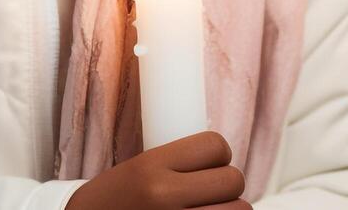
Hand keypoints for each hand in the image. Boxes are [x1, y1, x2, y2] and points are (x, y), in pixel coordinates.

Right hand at [65, 132, 248, 209]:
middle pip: (232, 180)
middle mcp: (163, 196)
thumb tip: (225, 162)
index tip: (208, 166)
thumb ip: (178, 165)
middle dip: (227, 187)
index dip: (218, 156)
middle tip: (210, 193)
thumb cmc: (115, 202)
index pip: (216, 146)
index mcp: (151, 167)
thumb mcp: (138, 169)